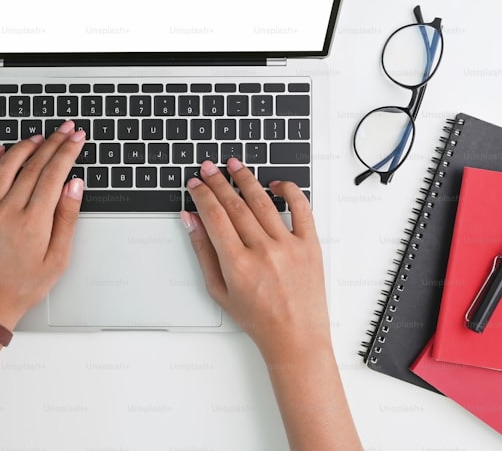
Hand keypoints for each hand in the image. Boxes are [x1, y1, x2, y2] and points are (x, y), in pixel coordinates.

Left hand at [0, 121, 85, 326]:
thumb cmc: (22, 287)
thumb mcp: (57, 259)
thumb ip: (66, 219)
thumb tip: (74, 186)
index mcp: (33, 222)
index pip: (54, 174)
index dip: (68, 152)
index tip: (77, 138)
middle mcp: (8, 211)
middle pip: (34, 166)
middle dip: (53, 143)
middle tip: (65, 130)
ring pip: (5, 166)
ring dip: (23, 147)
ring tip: (38, 137)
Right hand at [182, 158, 329, 357]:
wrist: (296, 337)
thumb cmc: (258, 319)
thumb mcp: (219, 290)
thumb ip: (203, 252)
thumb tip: (191, 220)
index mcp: (238, 265)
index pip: (215, 217)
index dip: (202, 195)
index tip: (195, 184)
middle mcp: (263, 252)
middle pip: (235, 205)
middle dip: (218, 182)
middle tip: (208, 168)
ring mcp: (288, 247)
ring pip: (263, 201)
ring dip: (246, 179)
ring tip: (235, 165)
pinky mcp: (310, 245)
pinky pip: (301, 209)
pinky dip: (289, 191)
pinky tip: (276, 183)